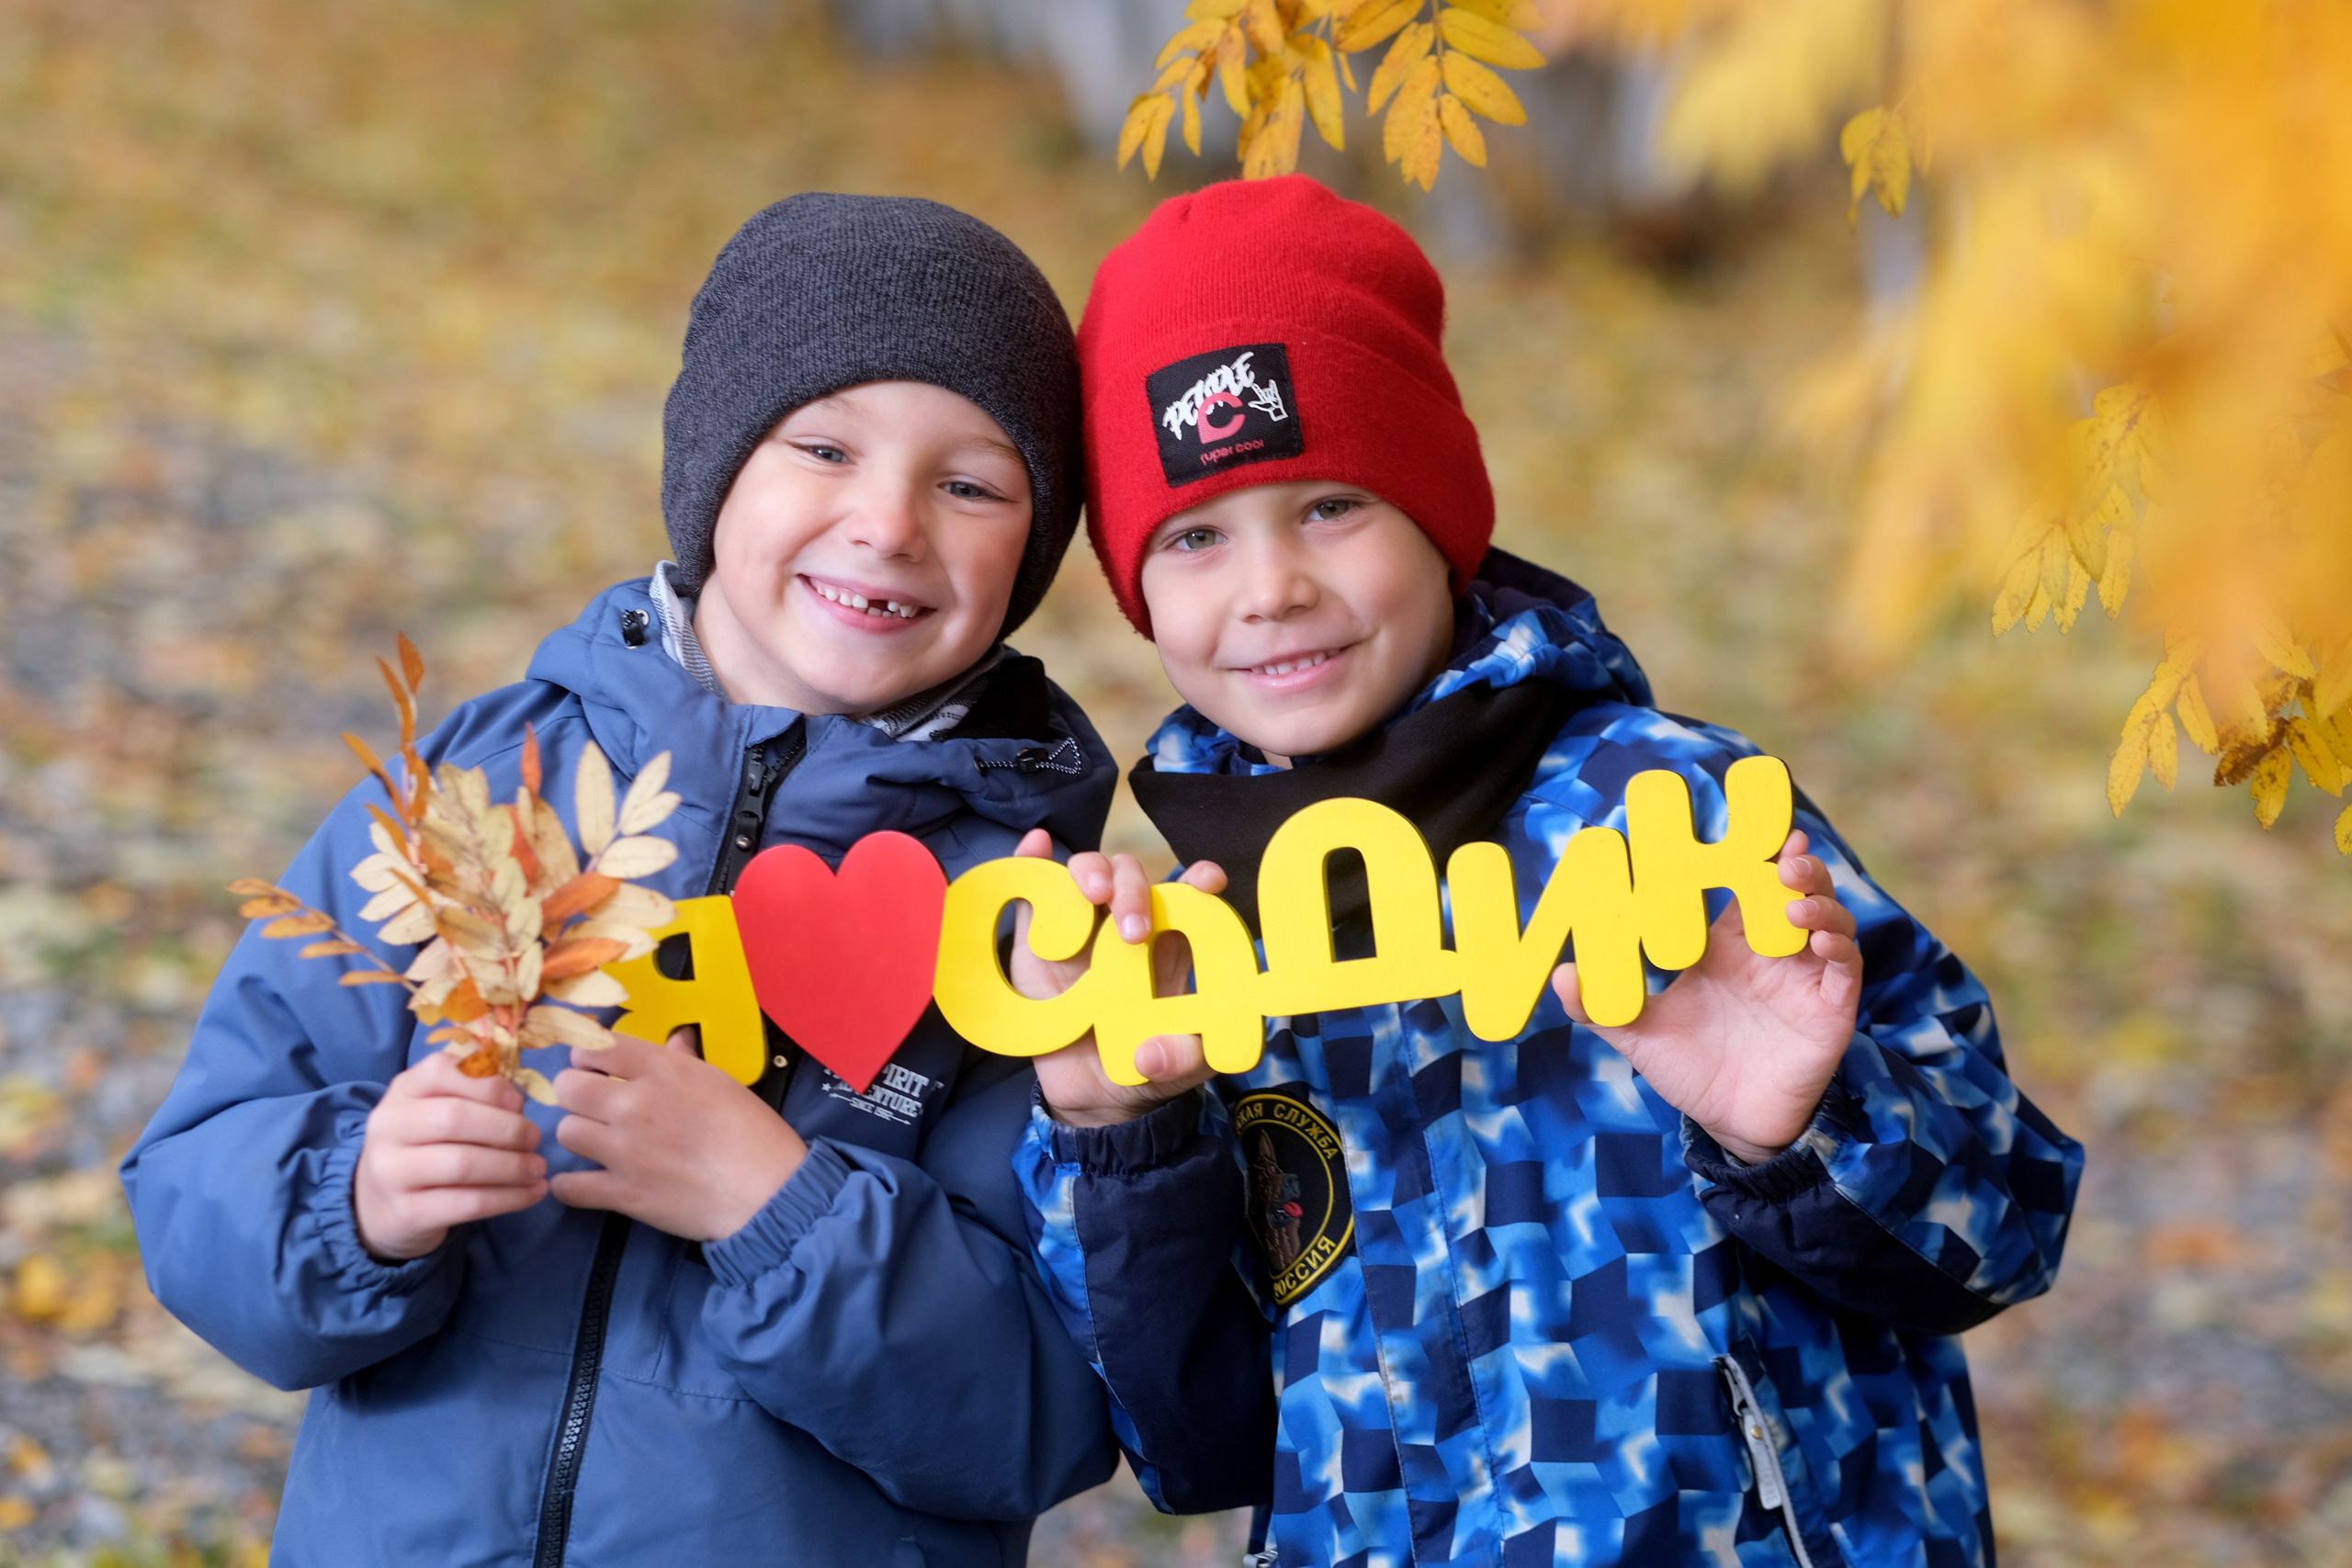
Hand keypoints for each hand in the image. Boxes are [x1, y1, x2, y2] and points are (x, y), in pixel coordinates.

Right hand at [353, 1054, 547, 1261]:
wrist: (375, 1207)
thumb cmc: (423, 1148)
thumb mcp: (435, 1110)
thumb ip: (473, 1096)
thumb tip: (518, 1100)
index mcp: (402, 1091)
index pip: (441, 1070)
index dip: (487, 1084)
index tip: (517, 1102)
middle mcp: (389, 1126)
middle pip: (455, 1118)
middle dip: (507, 1128)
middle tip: (534, 1139)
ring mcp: (391, 1172)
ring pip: (462, 1164)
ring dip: (513, 1166)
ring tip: (537, 1168)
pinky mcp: (406, 1213)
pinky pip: (467, 1204)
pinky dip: (509, 1198)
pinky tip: (531, 1193)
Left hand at [548, 1028, 807, 1241]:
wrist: (767, 1192)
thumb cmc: (753, 1133)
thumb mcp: (721, 1082)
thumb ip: (685, 1060)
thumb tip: (676, 1039)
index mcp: (662, 1069)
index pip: (595, 1047)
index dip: (588, 1058)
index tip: (597, 1071)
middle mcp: (635, 1104)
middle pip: (568, 1087)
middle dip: (576, 1095)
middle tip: (593, 1109)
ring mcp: (625, 1150)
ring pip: (565, 1133)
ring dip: (579, 1138)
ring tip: (597, 1147)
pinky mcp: (622, 1194)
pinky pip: (569, 1187)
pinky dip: (572, 1187)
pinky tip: (587, 1185)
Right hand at [1006, 828, 1226, 1128]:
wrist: (1090, 1095)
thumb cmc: (1143, 1069)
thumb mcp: (1174, 1072)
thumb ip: (1179, 1062)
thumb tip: (1151, 1055)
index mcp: (1170, 947)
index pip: (1189, 898)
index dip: (1199, 881)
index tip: (1207, 882)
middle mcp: (1126, 926)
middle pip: (1135, 878)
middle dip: (1136, 888)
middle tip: (1132, 930)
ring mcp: (1081, 929)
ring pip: (1089, 874)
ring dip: (1093, 870)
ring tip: (1094, 893)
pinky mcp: (1038, 940)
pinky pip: (1034, 889)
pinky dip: (1033, 859)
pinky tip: (1037, 844)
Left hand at [1551, 830, 1862, 1162]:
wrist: (1731, 1124)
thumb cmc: (1689, 1071)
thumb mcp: (1639, 1035)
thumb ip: (1601, 1007)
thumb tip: (1559, 976)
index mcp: (1725, 946)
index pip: (1740, 885)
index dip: (1747, 853)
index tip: (1745, 823)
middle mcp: (1768, 953)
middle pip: (1791, 890)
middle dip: (1792, 864)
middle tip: (1782, 852)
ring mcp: (1803, 978)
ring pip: (1827, 918)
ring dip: (1818, 898)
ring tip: (1795, 896)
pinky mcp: (1831, 1008)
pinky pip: (1845, 967)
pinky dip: (1838, 945)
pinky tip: (1818, 939)